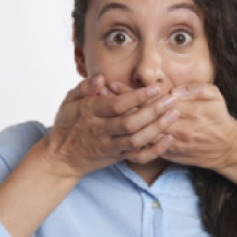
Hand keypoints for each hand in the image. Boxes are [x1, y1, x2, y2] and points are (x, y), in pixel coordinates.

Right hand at [41, 75, 180, 177]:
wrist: (62, 157)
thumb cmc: (67, 124)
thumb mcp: (69, 101)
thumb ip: (84, 87)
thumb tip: (101, 79)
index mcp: (90, 112)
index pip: (116, 105)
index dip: (137, 96)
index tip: (155, 87)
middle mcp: (101, 130)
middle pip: (130, 123)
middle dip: (154, 111)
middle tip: (171, 99)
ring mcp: (110, 146)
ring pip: (137, 140)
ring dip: (158, 128)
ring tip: (174, 114)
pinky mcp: (117, 157)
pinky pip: (139, 157)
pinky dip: (155, 150)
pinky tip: (169, 138)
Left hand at [107, 82, 236, 171]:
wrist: (227, 148)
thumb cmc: (220, 118)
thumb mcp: (213, 95)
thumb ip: (194, 88)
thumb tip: (173, 89)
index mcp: (185, 109)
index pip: (151, 99)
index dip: (130, 93)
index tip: (113, 85)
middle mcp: (176, 127)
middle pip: (142, 116)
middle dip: (120, 106)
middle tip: (100, 98)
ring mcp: (171, 143)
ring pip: (141, 132)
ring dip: (122, 123)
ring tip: (103, 114)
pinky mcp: (170, 154)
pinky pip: (147, 149)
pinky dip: (131, 141)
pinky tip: (117, 134)